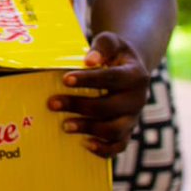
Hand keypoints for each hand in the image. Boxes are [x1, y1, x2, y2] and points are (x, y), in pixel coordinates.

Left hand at [48, 31, 148, 157]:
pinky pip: (119, 145)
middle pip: (109, 107)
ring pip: (115, 130)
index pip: (112, 78)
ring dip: (88, 129)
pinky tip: (84, 144)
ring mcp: (133, 117)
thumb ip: (102, 46)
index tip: (66, 79)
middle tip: (52, 103)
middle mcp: (138, 99)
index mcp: (135, 75)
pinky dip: (104, 149)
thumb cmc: (115, 54)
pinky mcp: (128, 130)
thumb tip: (89, 60)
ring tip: (64, 125)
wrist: (132, 68)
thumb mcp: (112, 42)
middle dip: (79, 106)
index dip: (89, 80)